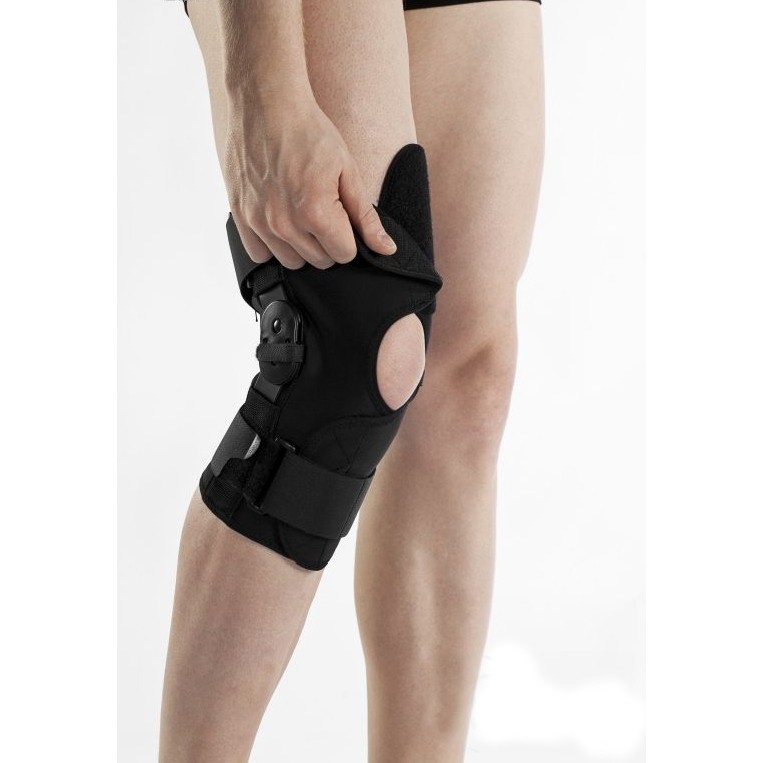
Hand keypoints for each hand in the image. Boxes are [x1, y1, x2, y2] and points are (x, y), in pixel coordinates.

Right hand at [224, 94, 396, 268]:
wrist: (266, 102)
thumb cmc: (309, 131)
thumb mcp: (347, 171)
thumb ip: (366, 217)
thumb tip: (386, 249)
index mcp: (316, 213)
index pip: (345, 255)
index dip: (349, 237)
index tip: (342, 217)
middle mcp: (285, 223)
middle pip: (319, 261)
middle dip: (328, 242)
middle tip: (323, 210)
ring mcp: (259, 221)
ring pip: (291, 262)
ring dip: (300, 246)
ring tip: (300, 214)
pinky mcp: (240, 215)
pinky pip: (259, 254)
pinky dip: (271, 245)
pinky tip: (279, 221)